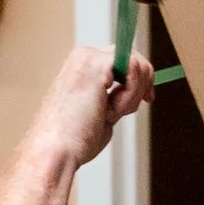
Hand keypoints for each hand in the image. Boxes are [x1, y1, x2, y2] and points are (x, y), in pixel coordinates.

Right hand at [32, 40, 155, 173]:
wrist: (55, 150)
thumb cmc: (74, 140)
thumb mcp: (102, 113)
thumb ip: (116, 97)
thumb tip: (140, 91)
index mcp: (82, 66)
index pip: (120, 59)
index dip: (140, 76)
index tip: (148, 97)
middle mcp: (84, 56)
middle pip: (130, 54)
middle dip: (143, 80)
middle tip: (146, 100)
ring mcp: (88, 57)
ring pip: (136, 63)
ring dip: (132, 96)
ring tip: (108, 115)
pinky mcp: (95, 64)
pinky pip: (133, 69)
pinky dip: (130, 94)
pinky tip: (110, 110)